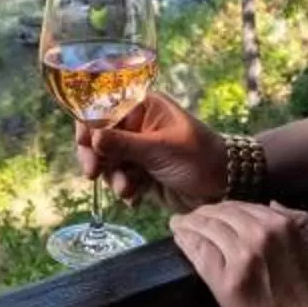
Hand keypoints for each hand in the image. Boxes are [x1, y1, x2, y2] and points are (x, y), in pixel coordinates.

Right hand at [75, 90, 230, 211]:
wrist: (223, 188)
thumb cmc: (200, 157)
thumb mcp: (161, 149)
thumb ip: (125, 144)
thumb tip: (92, 138)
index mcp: (144, 107)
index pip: (105, 109)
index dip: (90, 124)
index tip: (84, 143)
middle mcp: (137, 126)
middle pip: (100, 137)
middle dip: (96, 157)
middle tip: (93, 173)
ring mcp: (138, 151)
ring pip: (108, 162)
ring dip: (114, 178)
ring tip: (129, 190)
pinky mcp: (140, 173)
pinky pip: (120, 179)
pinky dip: (124, 190)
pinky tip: (135, 199)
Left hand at [169, 201, 307, 306]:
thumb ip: (300, 220)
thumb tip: (271, 203)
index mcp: (283, 225)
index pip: (244, 206)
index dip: (226, 207)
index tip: (214, 211)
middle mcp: (260, 235)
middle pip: (222, 214)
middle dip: (205, 213)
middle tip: (192, 217)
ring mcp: (241, 257)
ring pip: (207, 229)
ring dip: (190, 224)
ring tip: (179, 224)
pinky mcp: (225, 281)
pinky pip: (199, 252)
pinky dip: (186, 241)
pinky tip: (179, 237)